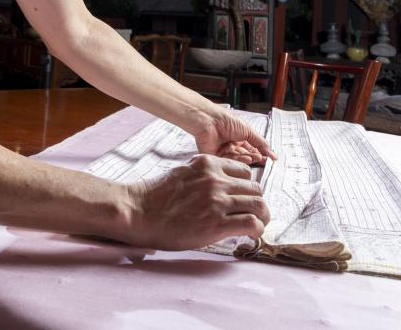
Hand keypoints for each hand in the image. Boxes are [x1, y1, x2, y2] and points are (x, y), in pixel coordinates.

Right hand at [123, 154, 269, 249]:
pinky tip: (250, 235)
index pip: (244, 171)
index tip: (243, 198)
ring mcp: (217, 201)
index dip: (246, 186)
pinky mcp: (216, 223)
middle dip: (256, 202)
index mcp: (207, 164)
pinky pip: (252, 223)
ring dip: (261, 216)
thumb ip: (203, 174)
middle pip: (255, 188)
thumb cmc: (156, 196)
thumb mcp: (183, 172)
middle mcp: (215, 180)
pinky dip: (257, 230)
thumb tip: (220, 183)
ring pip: (258, 205)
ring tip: (256, 225)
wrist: (139, 212)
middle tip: (252, 214)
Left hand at [192, 104, 275, 164]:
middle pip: (245, 155)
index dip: (260, 154)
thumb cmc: (227, 121)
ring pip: (238, 159)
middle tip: (263, 160)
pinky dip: (238, 160)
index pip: (252, 149)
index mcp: (238, 137)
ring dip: (248, 159)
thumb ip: (261, 143)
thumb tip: (273, 155)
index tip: (269, 159)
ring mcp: (223, 151)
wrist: (210, 121)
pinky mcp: (216, 157)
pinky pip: (229, 162)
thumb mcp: (248, 131)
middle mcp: (231, 145)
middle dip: (255, 158)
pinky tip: (246, 157)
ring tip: (254, 157)